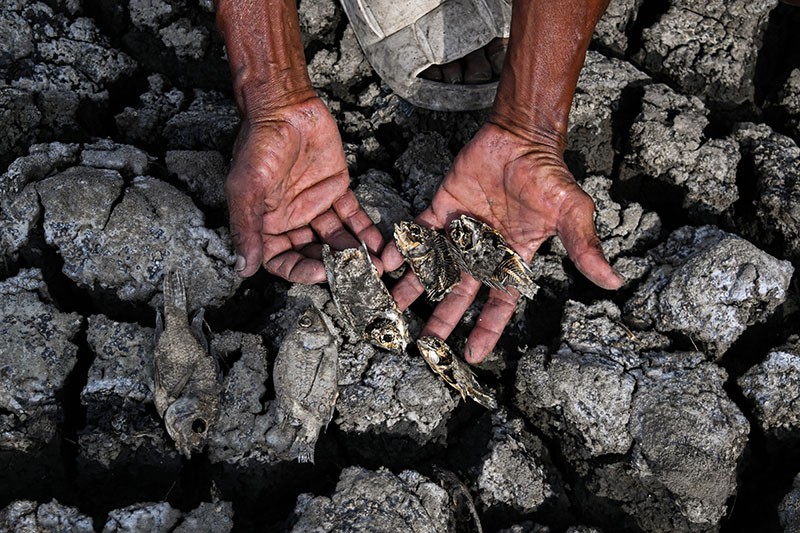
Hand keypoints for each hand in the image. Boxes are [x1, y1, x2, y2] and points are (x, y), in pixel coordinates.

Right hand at [226, 96, 383, 280]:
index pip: (283, 260)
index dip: (302, 271)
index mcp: (265, 225)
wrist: (285, 106)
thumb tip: (244, 268)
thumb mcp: (246, 188)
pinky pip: (352, 217)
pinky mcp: (336, 191)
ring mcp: (314, 207)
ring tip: (373, 264)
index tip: (322, 273)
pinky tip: (377, 244)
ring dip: (354, 253)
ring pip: (336, 238)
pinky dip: (365, 231)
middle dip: (335, 266)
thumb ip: (246, 228)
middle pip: (313, 253)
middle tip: (357, 273)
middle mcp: (290, 220)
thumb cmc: (259, 142)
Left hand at [383, 123, 622, 362]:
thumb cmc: (549, 175)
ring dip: (414, 286)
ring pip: (434, 266)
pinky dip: (402, 247)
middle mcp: (482, 249)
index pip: (499, 302)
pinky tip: (386, 262)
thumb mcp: (571, 213)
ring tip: (392, 306)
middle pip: (460, 291)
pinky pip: (418, 232)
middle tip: (424, 343)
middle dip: (443, 316)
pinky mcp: (441, 207)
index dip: (486, 328)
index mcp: (512, 257)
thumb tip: (614, 281)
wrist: (522, 137)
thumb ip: (584, 247)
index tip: (472, 354)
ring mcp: (460, 230)